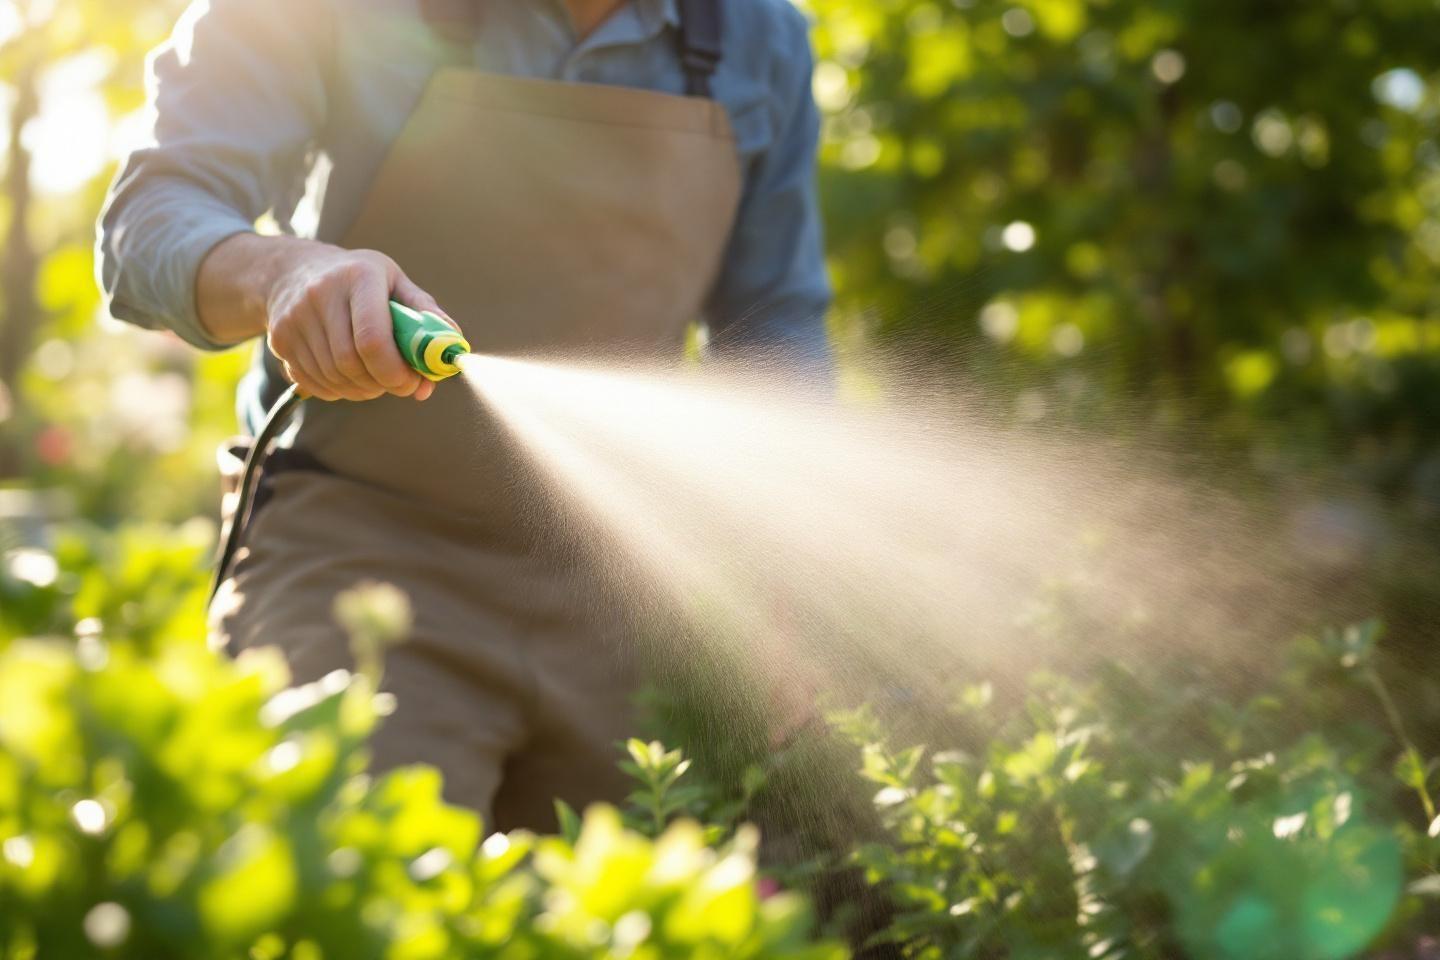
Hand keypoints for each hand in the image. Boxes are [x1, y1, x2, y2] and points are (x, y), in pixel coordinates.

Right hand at [197, 234, 451, 401]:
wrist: (292, 269)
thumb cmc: (357, 279)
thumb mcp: (394, 282)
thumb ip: (427, 315)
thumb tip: (452, 352)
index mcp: (358, 276)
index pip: (373, 339)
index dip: (395, 372)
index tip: (411, 382)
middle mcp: (320, 294)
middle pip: (352, 364)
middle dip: (381, 384)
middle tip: (397, 383)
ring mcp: (294, 318)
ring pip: (334, 378)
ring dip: (362, 390)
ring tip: (375, 377)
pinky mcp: (279, 339)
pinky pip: (315, 383)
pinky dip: (339, 390)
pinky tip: (349, 375)